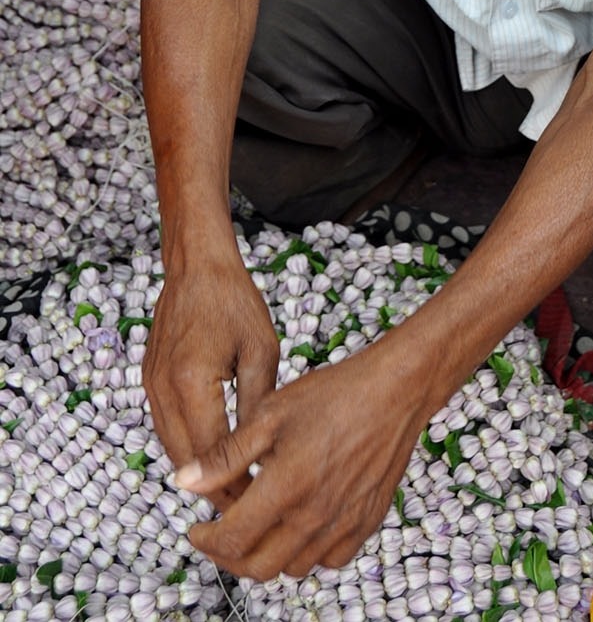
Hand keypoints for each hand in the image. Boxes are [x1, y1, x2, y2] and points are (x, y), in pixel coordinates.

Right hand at [143, 254, 278, 509]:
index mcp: (192, 384)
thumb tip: (264, 454)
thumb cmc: (234, 300)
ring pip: (171, 449)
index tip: (259, 503)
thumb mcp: (261, 351)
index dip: (234, 484)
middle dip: (215, 488)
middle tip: (248, 507)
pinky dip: (187, 448)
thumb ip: (258, 406)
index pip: (211, 455)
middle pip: (185, 462)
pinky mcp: (148, 381)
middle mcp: (163, 391)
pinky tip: (214, 455)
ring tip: (235, 486)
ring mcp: (150, 387)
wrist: (196, 265)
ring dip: (199, 472)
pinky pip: (165, 428)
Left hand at [175, 335, 424, 579]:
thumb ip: (226, 455)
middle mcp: (316, 515)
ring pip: (292, 567)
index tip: (196, 529)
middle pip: (258, 566)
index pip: (233, 540)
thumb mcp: (270, 412)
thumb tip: (185, 482)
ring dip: (267, 554)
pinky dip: (306, 553)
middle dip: (229, 556)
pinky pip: (328, 560)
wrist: (396, 390)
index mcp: (287, 486)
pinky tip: (299, 524)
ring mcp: (344, 523)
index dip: (205, 541)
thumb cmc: (335, 394)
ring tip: (259, 523)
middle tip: (220, 533)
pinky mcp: (366, 522)